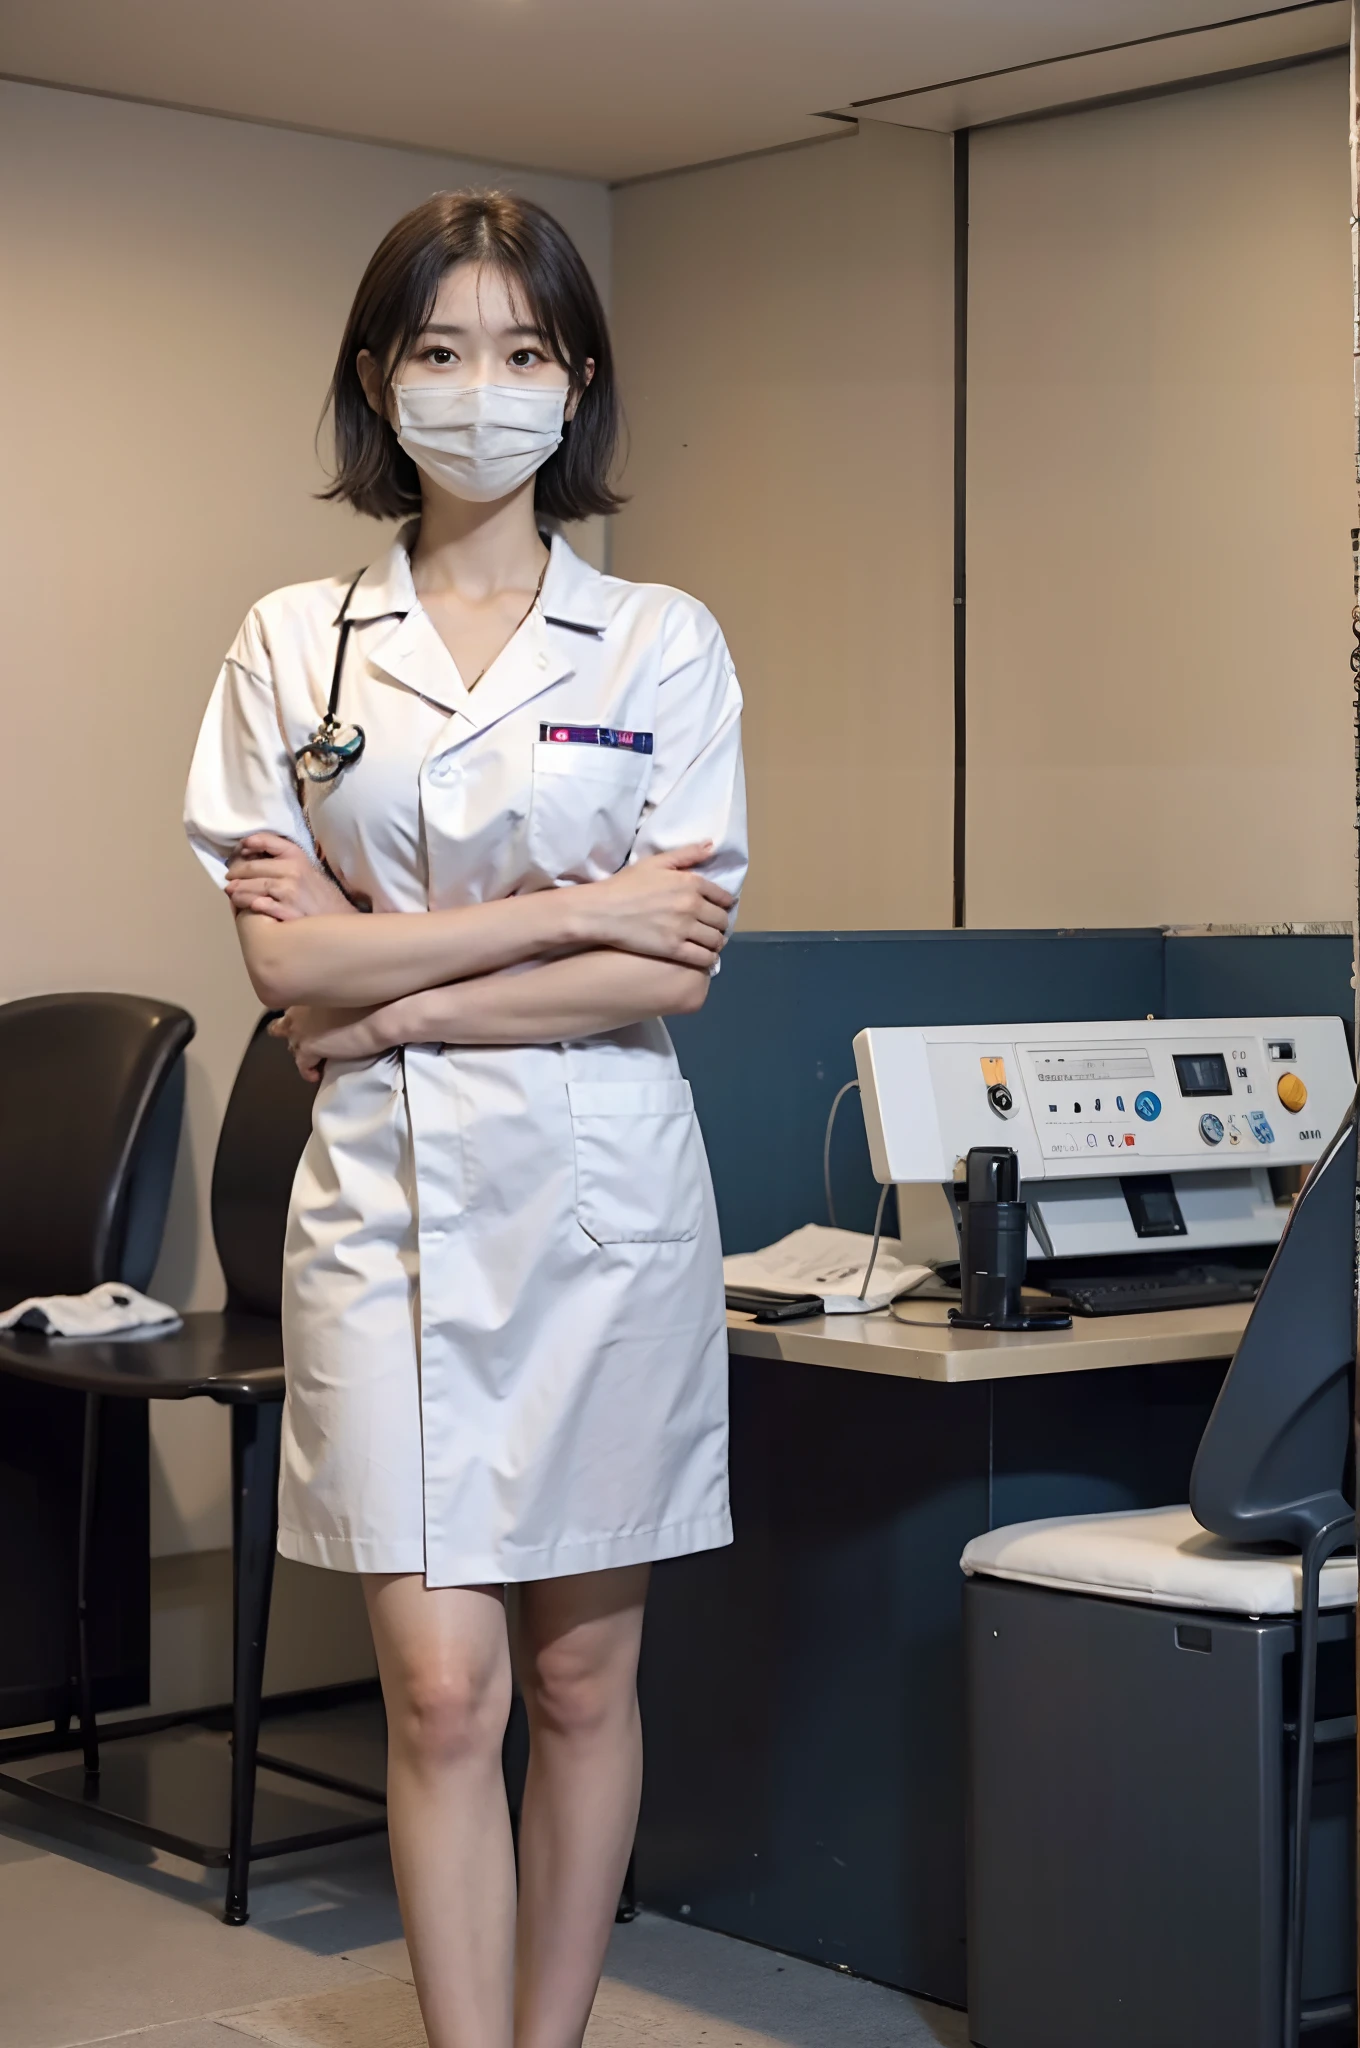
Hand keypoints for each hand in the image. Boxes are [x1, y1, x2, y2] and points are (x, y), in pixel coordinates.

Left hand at [226, 832, 362, 920]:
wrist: (340, 917)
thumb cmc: (319, 893)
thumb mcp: (306, 868)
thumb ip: (283, 859)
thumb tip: (251, 854)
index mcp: (296, 856)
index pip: (266, 841)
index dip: (248, 844)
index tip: (239, 849)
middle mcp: (292, 871)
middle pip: (253, 867)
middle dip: (236, 873)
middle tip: (229, 878)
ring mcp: (290, 892)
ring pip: (254, 887)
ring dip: (238, 891)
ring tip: (232, 893)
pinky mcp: (289, 912)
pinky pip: (263, 906)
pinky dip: (252, 905)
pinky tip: (248, 906)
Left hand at [268, 1003, 392, 1081]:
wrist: (379, 1017)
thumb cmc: (373, 1000)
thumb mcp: (346, 994)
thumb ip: (334, 1000)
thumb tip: (335, 1008)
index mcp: (307, 993)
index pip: (292, 1008)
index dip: (300, 1017)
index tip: (311, 1022)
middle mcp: (298, 1011)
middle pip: (283, 1026)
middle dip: (292, 1033)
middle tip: (308, 1039)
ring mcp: (300, 1031)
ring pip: (292, 1046)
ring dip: (301, 1051)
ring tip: (316, 1057)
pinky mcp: (308, 1049)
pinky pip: (302, 1065)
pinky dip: (308, 1071)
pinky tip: (316, 1074)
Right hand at [582, 844, 733, 969]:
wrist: (602, 911)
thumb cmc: (626, 885)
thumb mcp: (655, 862)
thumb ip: (686, 854)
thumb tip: (711, 845)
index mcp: (690, 882)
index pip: (723, 897)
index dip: (724, 904)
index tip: (720, 909)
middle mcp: (692, 905)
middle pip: (722, 920)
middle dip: (720, 924)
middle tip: (714, 928)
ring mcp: (684, 929)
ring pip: (716, 940)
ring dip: (717, 942)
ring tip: (710, 943)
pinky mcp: (674, 949)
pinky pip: (703, 957)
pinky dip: (709, 959)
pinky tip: (705, 957)